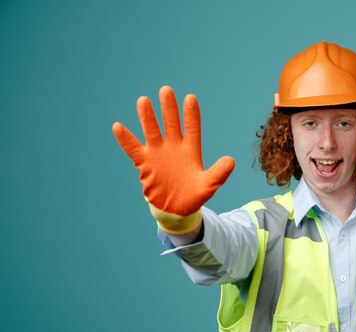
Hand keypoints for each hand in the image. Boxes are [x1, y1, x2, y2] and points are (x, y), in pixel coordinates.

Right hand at [112, 86, 234, 232]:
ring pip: (152, 131)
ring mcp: (158, 154)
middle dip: (168, 108)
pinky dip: (126, 139)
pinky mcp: (144, 163)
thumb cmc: (194, 195)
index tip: (190, 98)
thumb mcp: (208, 186)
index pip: (192, 129)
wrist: (176, 209)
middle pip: (171, 124)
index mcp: (191, 150)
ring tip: (143, 100)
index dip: (191, 115)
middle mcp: (174, 147)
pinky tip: (118, 126)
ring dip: (147, 117)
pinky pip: (133, 149)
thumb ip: (219, 174)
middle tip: (166, 90)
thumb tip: (231, 161)